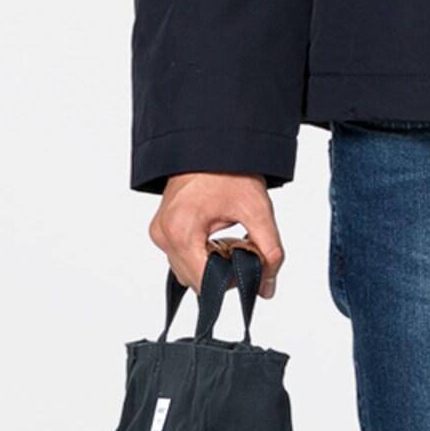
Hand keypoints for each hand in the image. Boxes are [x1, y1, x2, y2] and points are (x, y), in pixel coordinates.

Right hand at [149, 172, 284, 296]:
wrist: (209, 145)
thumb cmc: (228, 170)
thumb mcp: (257, 210)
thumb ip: (270, 251)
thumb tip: (267, 286)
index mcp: (181, 231)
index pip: (204, 283)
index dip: (231, 281)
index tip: (245, 260)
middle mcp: (163, 235)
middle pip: (196, 280)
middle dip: (223, 271)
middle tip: (240, 242)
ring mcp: (159, 233)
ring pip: (188, 271)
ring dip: (211, 263)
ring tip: (227, 235)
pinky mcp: (161, 229)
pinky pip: (181, 257)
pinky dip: (201, 253)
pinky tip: (214, 234)